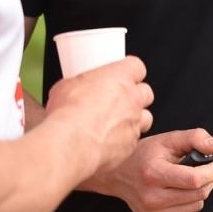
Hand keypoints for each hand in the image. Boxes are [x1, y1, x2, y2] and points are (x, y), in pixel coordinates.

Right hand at [45, 56, 153, 170]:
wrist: (71, 143)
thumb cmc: (68, 112)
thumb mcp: (67, 86)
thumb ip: (81, 86)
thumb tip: (74, 90)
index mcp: (120, 77)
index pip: (136, 66)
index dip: (129, 71)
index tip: (121, 75)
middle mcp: (133, 99)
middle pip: (145, 92)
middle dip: (134, 96)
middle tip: (117, 100)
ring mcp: (135, 123)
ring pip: (145, 117)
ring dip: (133, 118)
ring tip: (115, 122)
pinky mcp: (131, 145)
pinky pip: (133, 140)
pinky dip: (124, 140)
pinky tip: (107, 141)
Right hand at [90, 128, 212, 211]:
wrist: (117, 175)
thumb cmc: (145, 155)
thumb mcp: (168, 139)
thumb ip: (195, 137)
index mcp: (154, 174)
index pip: (195, 179)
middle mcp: (151, 198)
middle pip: (199, 194)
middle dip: (209, 180)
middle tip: (204, 170)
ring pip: (196, 207)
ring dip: (199, 193)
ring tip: (186, 182)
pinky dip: (189, 206)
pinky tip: (178, 195)